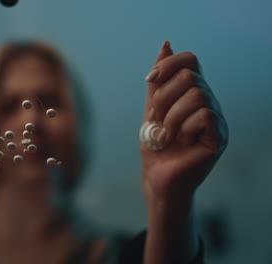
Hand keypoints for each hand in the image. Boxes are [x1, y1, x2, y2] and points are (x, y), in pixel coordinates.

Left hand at [140, 41, 228, 204]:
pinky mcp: (220, 136)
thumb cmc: (155, 145)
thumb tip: (166, 45)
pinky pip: (204, 115)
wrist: (157, 178)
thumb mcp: (152, 108)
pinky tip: (181, 140)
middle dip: (164, 97)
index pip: (191, 61)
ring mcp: (217, 119)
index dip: (169, 64)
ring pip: (197, 95)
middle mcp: (208, 103)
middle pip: (191, 76)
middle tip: (157, 119)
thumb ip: (159, 81)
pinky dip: (184, 127)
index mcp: (192, 94)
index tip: (149, 79)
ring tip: (167, 134)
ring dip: (171, 115)